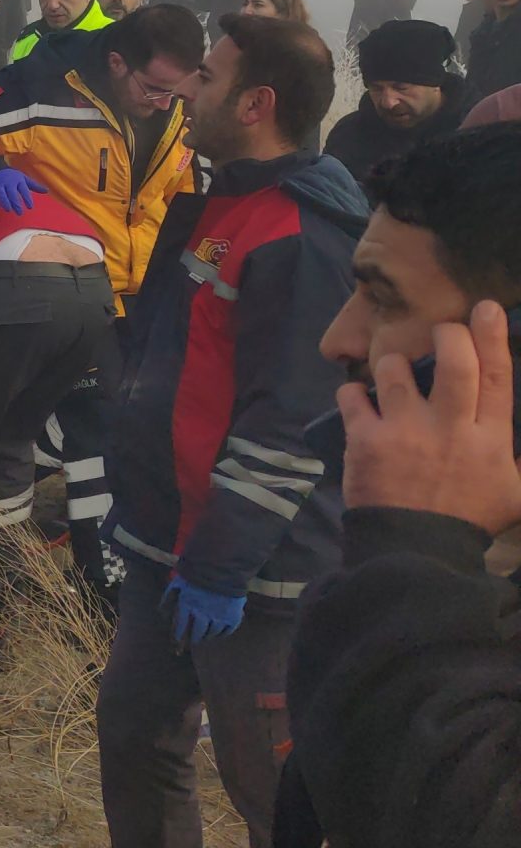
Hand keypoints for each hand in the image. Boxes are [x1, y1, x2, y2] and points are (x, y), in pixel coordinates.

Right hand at [0, 168, 46, 214]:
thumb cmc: (12, 177)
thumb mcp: (24, 179)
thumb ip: (34, 186)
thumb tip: (47, 191)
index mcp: (18, 180)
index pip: (23, 190)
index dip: (27, 198)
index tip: (30, 207)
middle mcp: (8, 182)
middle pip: (12, 193)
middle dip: (15, 203)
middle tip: (19, 213)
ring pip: (1, 194)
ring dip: (4, 202)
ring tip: (8, 210)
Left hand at [161, 573, 244, 649]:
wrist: (223, 565)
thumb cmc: (197, 572)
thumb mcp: (178, 582)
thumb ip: (169, 598)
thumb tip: (161, 613)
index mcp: (187, 604)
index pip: (180, 626)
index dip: (178, 636)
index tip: (177, 642)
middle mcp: (203, 613)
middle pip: (198, 633)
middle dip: (194, 639)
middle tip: (192, 642)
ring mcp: (219, 615)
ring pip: (212, 633)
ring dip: (207, 636)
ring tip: (205, 637)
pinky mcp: (233, 616)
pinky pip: (227, 631)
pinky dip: (222, 633)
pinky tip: (218, 632)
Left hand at [337, 301, 520, 534]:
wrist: (416, 549)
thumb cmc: (468, 518)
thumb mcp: (514, 493)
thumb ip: (519, 460)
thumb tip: (515, 431)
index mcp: (489, 439)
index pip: (497, 378)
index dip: (492, 338)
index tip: (486, 307)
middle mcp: (450, 428)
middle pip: (453, 363)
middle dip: (447, 335)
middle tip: (441, 329)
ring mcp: (406, 432)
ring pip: (396, 371)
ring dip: (393, 363)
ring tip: (393, 373)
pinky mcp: (366, 441)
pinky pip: (353, 396)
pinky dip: (352, 390)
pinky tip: (357, 395)